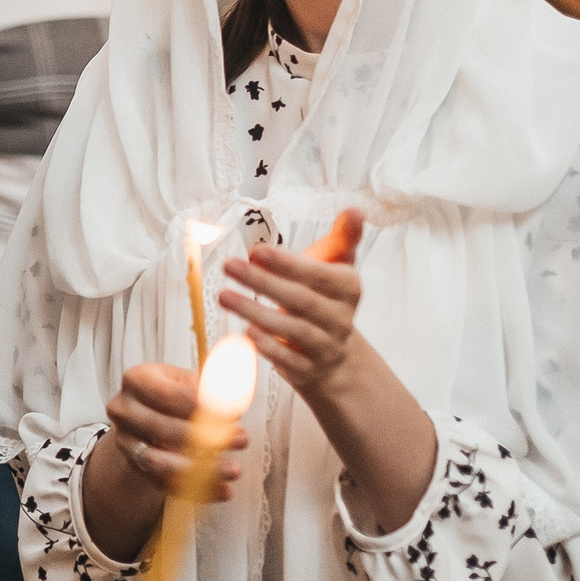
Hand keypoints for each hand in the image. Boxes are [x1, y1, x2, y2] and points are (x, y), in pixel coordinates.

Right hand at [104, 364, 245, 501]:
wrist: (148, 412)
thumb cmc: (174, 393)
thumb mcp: (187, 380)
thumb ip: (209, 387)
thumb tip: (235, 400)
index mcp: (136, 380)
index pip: (167, 395)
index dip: (201, 405)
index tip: (233, 413)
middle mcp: (124, 410)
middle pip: (161, 428)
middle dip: (204, 437)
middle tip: (240, 440)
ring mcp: (125, 441)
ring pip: (158, 461)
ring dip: (198, 469)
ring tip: (232, 469)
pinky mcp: (134, 467)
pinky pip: (164, 484)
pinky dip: (195, 491)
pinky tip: (223, 489)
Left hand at [222, 238, 436, 534]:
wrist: (337, 358)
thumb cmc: (327, 300)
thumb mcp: (337, 267)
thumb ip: (343, 238)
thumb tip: (355, 209)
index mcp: (347, 288)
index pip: (318, 274)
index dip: (288, 264)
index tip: (256, 250)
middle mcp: (339, 319)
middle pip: (300, 301)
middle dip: (262, 283)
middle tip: (229, 266)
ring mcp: (324, 347)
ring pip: (291, 331)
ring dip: (255, 313)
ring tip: (223, 296)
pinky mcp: (307, 371)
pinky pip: (287, 360)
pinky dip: (266, 348)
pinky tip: (242, 334)